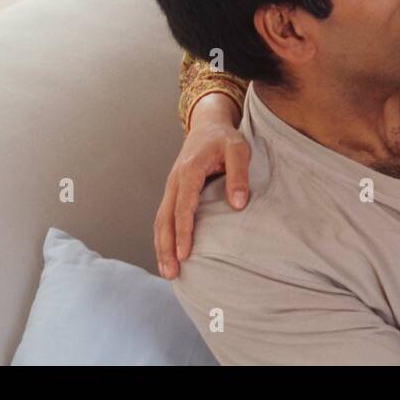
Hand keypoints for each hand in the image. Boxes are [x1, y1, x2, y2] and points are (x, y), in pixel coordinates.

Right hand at [154, 110, 249, 278]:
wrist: (208, 125)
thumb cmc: (225, 138)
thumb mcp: (238, 149)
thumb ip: (239, 174)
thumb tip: (237, 204)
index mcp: (189, 170)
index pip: (183, 207)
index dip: (183, 231)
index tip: (185, 254)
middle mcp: (175, 181)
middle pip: (165, 219)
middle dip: (166, 247)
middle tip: (172, 273)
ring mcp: (171, 187)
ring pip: (160, 220)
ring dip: (161, 246)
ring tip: (168, 272)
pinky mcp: (173, 192)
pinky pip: (164, 217)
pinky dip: (163, 237)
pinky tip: (168, 255)